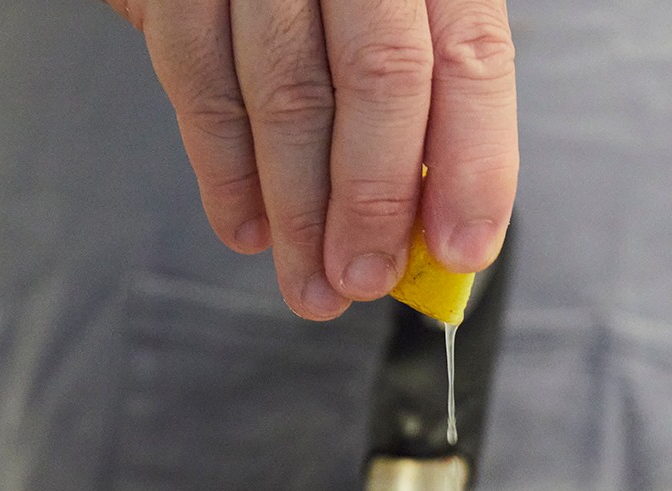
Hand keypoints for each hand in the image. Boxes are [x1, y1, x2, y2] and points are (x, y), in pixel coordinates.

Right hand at [104, 0, 517, 318]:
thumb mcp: (401, 0)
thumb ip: (422, 89)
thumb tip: (431, 219)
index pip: (469, 58)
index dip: (472, 166)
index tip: (461, 250)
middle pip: (378, 78)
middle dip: (372, 204)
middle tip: (363, 280)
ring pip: (286, 92)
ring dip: (298, 210)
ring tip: (309, 281)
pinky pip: (199, 80)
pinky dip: (222, 169)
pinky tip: (247, 225)